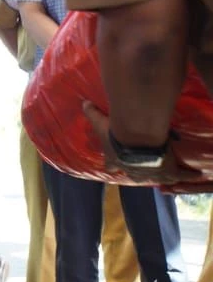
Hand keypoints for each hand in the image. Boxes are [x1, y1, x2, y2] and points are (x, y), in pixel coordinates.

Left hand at [82, 100, 200, 185]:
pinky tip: (197, 174)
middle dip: (138, 173)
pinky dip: (189, 175)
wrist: (136, 140)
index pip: (111, 166)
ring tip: (169, 175)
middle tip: (144, 170)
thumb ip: (91, 113)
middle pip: (135, 175)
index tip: (112, 166)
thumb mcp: (100, 122)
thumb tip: (84, 103)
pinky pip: (180, 175)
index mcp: (115, 160)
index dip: (112, 165)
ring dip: (162, 176)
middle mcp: (132, 170)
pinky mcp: (167, 171)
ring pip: (157, 178)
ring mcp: (150, 173)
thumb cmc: (116, 133)